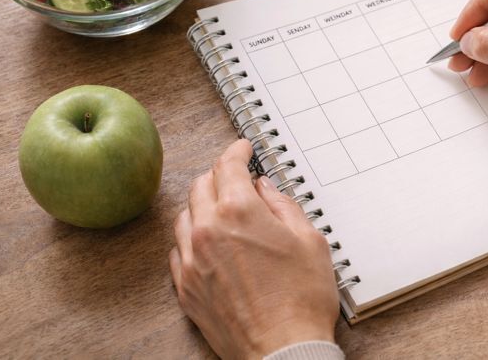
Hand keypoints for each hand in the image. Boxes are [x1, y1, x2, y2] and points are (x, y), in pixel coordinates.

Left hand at [169, 139, 338, 358]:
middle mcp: (208, 231)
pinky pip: (178, 250)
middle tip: (236, 177)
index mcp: (239, 212)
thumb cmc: (301, 300)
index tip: (242, 148)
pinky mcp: (186, 287)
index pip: (228, 165)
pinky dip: (192, 237)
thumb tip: (266, 189)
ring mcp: (192, 261)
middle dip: (219, 175)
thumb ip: (283, 206)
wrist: (283, 349)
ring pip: (185, 216)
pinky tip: (209, 242)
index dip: (237, 151)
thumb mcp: (309, 240)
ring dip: (203, 205)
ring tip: (222, 209)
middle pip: (201, 185)